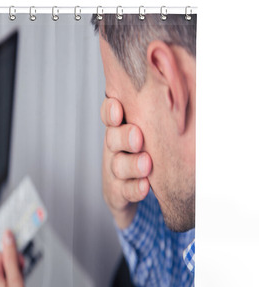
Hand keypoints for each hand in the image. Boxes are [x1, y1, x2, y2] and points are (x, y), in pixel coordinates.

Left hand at [0, 230, 24, 286]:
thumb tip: (8, 237)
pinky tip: (16, 283)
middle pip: (4, 257)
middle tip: (21, 267)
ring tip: (20, 278)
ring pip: (5, 267)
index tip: (19, 238)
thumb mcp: (15, 279)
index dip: (11, 243)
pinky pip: (4, 276)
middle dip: (15, 258)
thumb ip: (11, 257)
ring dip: (15, 268)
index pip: (0, 247)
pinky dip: (12, 275)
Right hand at [101, 98, 151, 228]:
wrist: (133, 190)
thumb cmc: (145, 155)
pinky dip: (134, 188)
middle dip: (124, 137)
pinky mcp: (118, 193)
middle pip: (112, 139)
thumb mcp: (149, 134)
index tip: (118, 108)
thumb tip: (178, 93)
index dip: (110, 112)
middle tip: (137, 137)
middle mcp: (114, 149)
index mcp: (121, 130)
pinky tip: (145, 186)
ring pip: (118, 166)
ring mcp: (115, 172)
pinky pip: (124, 191)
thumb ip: (156, 119)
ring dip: (132, 164)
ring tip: (146, 164)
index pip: (110, 116)